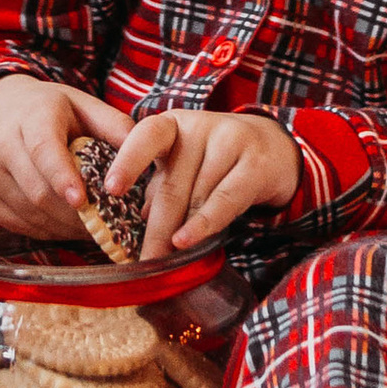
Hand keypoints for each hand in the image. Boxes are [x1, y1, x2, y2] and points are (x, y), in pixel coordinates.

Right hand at [0, 76, 127, 239]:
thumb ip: (115, 126)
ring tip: (89, 225)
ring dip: (63, 226)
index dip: (62, 177)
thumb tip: (147, 155)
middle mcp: (0, 142)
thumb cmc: (51, 111)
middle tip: (106, 224)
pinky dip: (45, 229)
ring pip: (28, 213)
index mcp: (33, 115)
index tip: (81, 200)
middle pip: (38, 191)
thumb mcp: (84, 105)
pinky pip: (16, 223)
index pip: (44, 150)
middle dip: (75, 214)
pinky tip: (63, 224)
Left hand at [111, 109, 300, 258]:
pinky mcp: (256, 163)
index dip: (128, 162)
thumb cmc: (217, 160)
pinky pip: (225, 200)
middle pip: (172, 184)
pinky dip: (204, 224)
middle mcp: (200, 127)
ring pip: (196, 197)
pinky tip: (186, 242)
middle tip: (142, 263)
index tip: (111, 189)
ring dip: (178, 233)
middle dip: (155, 229)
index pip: (146, 137)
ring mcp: (230, 141)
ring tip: (164, 262)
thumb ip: (162, 186)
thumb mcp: (184, 165)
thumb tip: (140, 219)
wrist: (275, 147)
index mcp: (172, 125)